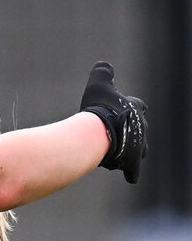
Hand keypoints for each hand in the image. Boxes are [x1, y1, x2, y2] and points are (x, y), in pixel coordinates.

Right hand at [79, 61, 147, 183]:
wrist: (98, 133)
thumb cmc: (99, 108)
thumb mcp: (98, 85)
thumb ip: (102, 73)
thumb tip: (104, 65)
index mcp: (136, 108)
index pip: (139, 106)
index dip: (131, 107)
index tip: (123, 110)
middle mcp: (141, 128)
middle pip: (141, 130)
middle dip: (131, 131)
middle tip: (115, 133)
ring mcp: (138, 147)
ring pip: (140, 151)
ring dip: (130, 151)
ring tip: (115, 152)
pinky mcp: (132, 163)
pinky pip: (133, 171)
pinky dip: (131, 173)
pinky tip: (128, 175)